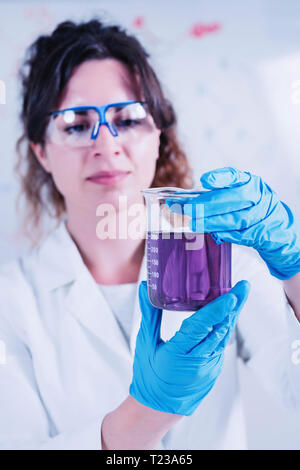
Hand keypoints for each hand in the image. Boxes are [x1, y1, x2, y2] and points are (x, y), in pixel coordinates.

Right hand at [129, 279, 249, 415]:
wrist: (157, 408)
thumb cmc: (148, 375)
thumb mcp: (145, 343)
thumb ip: (149, 314)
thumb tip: (147, 288)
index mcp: (177, 354)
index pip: (200, 328)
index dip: (216, 311)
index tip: (230, 296)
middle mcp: (197, 362)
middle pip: (219, 329)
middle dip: (233, 306)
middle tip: (243, 286)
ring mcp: (209, 367)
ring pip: (224, 336)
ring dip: (232, 315)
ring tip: (240, 295)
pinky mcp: (214, 370)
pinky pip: (222, 345)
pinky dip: (225, 328)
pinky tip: (229, 315)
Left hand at [166, 167, 299, 279]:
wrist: (277, 228)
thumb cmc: (251, 209)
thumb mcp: (240, 195)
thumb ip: (218, 195)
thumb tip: (186, 202)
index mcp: (252, 183)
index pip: (235, 176)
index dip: (220, 178)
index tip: (204, 180)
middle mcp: (259, 196)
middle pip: (234, 198)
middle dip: (208, 204)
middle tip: (189, 209)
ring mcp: (262, 215)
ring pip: (235, 218)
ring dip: (212, 222)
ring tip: (194, 224)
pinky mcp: (261, 233)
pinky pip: (240, 234)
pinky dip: (224, 234)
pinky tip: (213, 234)